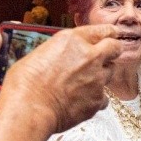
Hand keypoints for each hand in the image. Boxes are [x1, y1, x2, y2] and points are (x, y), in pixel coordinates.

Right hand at [1, 25, 123, 134]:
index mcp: (72, 40)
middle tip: (106, 57)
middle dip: (112, 51)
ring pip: (110, 73)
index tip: (112, 34)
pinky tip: (81, 101)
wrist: (29, 109)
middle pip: (115, 48)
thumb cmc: (25, 84)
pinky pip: (103, 98)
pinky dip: (95, 99)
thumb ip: (59, 53)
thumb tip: (64, 57)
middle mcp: (89, 56)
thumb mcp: (39, 54)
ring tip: (82, 84)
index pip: (102, 31)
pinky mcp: (98, 99)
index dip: (109, 33)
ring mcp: (97, 78)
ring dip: (100, 76)